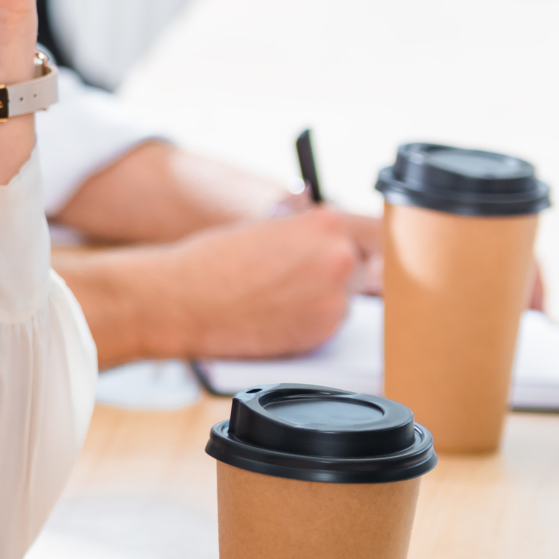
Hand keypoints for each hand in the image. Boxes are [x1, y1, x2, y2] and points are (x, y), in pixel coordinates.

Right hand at [58, 205, 369, 365]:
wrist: (179, 300)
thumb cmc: (212, 261)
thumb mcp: (270, 230)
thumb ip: (311, 236)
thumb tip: (339, 246)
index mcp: (326, 223)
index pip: (379, 232)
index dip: (371, 243)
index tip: (368, 251)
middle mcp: (339, 259)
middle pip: (370, 267)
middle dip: (346, 272)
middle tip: (307, 277)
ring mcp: (334, 300)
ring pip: (350, 299)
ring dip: (328, 298)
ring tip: (279, 297)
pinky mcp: (322, 335)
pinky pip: (331, 326)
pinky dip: (312, 322)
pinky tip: (275, 315)